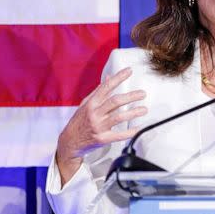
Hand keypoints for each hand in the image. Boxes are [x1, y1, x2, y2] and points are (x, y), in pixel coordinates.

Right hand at [56, 67, 147, 183]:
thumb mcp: (86, 104)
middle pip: (115, 101)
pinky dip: (129, 132)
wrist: (70, 141)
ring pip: (119, 117)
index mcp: (91, 103)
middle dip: (131, 96)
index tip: (129, 71)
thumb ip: (99, 91)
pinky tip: (138, 128)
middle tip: (143, 94)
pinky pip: (119, 135)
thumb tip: (109, 77)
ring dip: (133, 113)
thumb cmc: (80, 120)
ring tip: (144, 109)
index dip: (118, 78)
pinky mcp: (102, 139)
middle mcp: (94, 114)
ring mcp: (98, 126)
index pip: (106, 87)